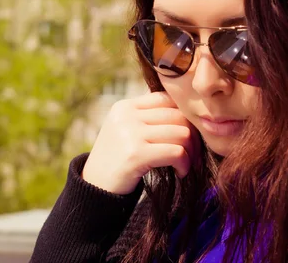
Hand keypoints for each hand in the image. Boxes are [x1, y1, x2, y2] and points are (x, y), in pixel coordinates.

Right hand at [82, 91, 199, 194]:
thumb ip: (147, 117)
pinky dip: (185, 164)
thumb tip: (184, 109)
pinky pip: (177, 152)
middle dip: (193, 137)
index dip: (185, 116)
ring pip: (182, 133)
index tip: (188, 136)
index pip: (167, 99)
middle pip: (179, 116)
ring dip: (191, 153)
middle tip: (193, 155)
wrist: (95, 188)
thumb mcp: (126, 130)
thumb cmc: (117, 160)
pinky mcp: (136, 154)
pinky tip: (180, 173)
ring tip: (185, 165)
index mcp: (125, 106)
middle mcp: (127, 115)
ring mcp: (130, 133)